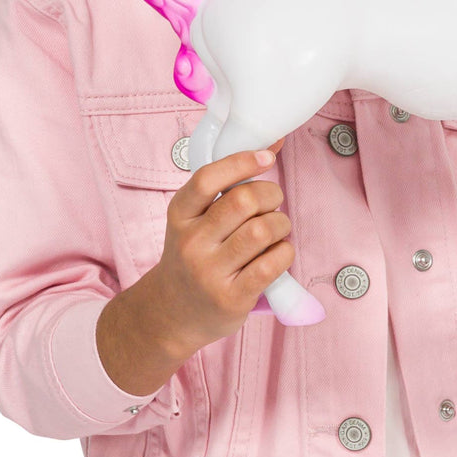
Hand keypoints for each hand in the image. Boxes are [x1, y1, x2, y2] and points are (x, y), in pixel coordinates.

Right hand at [148, 135, 290, 357]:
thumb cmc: (194, 257)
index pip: (208, 178)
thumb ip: (226, 187)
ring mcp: (210, 272)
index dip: (242, 162)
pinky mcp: (232, 297)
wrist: (172, 313)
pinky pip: (270, 264)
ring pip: (261, 231)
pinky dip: (285, 253)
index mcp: (179, 215)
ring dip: (280, 224)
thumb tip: (273, 143)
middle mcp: (191, 242)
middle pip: (243, 201)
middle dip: (270, 195)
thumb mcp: (194, 220)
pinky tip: (279, 253)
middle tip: (273, 203)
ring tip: (277, 229)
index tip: (266, 158)